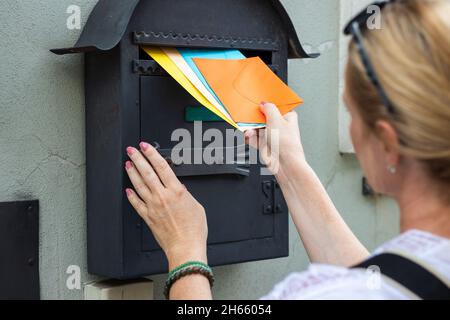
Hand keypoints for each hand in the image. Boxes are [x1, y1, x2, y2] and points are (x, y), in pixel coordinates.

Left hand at [125, 143, 207, 268]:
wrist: (185, 247)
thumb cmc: (194, 230)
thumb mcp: (197, 206)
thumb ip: (186, 195)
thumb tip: (180, 189)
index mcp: (176, 191)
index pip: (161, 166)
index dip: (152, 154)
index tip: (145, 146)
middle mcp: (162, 197)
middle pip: (147, 172)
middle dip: (137, 159)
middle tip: (131, 150)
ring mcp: (153, 207)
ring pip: (139, 185)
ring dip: (132, 173)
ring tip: (127, 164)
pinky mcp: (148, 217)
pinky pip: (136, 203)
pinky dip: (131, 195)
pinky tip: (128, 190)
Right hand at [244, 102, 306, 176]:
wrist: (285, 164)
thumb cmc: (287, 144)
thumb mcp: (276, 120)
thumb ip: (269, 109)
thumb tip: (264, 104)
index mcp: (287, 117)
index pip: (275, 106)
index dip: (266, 104)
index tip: (257, 102)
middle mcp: (279, 125)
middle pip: (263, 116)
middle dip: (254, 118)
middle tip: (248, 117)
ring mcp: (271, 135)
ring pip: (256, 127)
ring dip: (250, 128)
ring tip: (249, 130)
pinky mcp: (264, 144)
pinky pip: (253, 137)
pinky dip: (249, 136)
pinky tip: (247, 136)